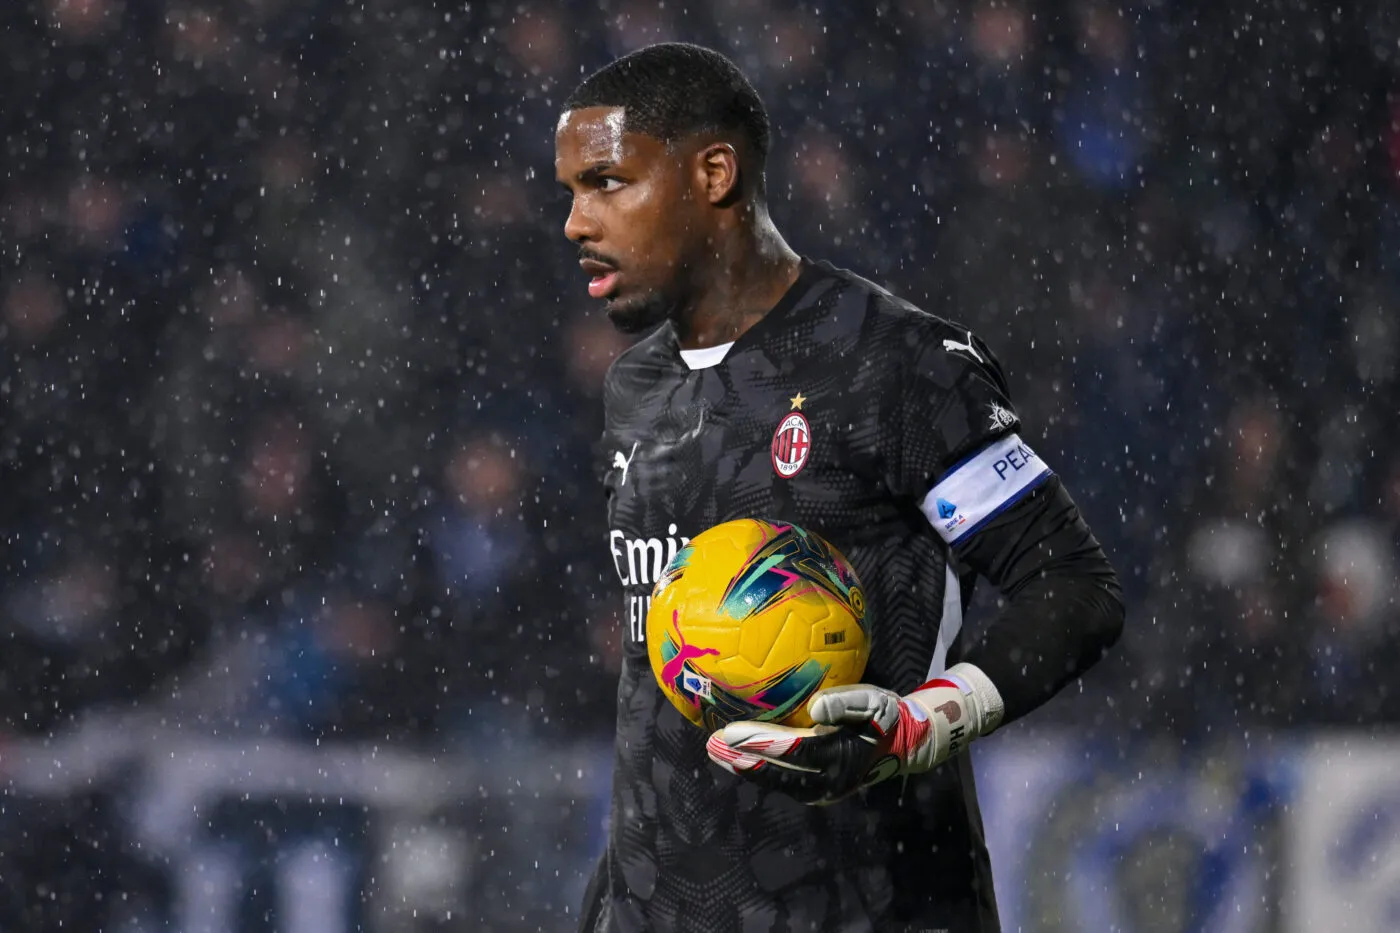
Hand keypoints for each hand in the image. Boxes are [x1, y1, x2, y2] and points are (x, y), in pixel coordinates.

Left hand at [705, 664, 1003, 804]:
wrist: (903, 743)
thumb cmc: (885, 715)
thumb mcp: (875, 701)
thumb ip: (847, 702)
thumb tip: (816, 706)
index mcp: (839, 756)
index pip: (793, 752)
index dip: (761, 744)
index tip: (732, 733)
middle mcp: (828, 780)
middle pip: (778, 773)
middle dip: (742, 761)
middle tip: (712, 744)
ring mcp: (822, 789)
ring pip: (777, 781)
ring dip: (744, 768)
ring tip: (716, 751)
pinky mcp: (817, 788)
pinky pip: (782, 779)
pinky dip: (759, 769)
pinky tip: (738, 756)